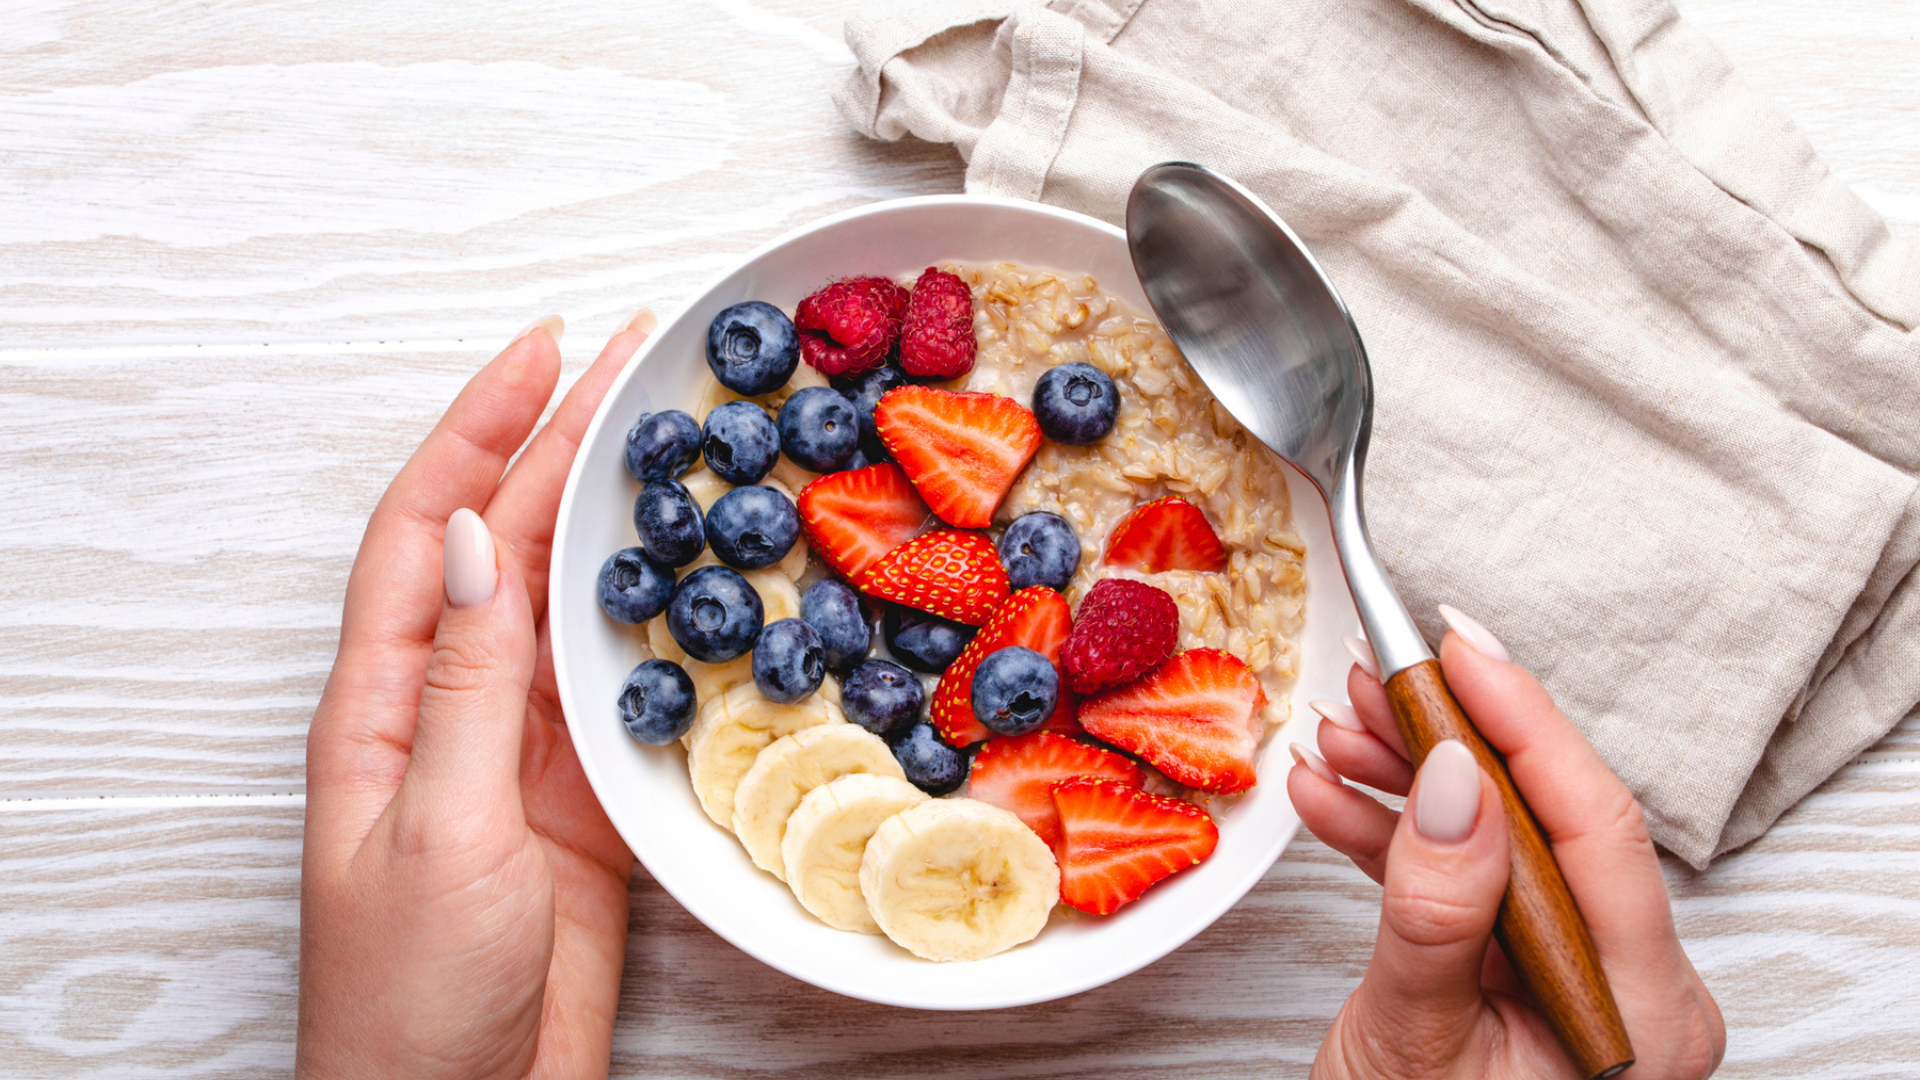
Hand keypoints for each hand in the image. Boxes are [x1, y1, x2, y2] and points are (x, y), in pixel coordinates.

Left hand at [297, 311, 654, 1079]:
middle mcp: (446, 705)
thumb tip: (484, 540)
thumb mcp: (439, 830)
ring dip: (612, 512)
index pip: (429, 527)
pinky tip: (692, 572)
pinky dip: (657, 614)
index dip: (480, 427)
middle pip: (505, 541)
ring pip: (566, 598)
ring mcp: (516, 746)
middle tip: (636, 358)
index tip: (545, 347)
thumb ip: (467, 687)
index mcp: (381, 703)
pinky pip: (618, 677)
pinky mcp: (579, 792)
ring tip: (669, 433)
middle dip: (559, 439)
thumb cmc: (415, 995)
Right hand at [1286, 610, 1725, 1078]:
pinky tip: (1334, 794)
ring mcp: (1569, 978)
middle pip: (1545, 819)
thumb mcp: (1413, 1041)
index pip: (1597, 828)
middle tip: (1381, 669)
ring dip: (1410, 777)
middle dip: (1451, 737)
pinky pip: (1461, 880)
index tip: (1460, 648)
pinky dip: (1392, 836)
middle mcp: (1624, 987)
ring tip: (1340, 724)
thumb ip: (1440, 910)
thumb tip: (1457, 776)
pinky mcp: (1514, 971)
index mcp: (1640, 1011)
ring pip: (1495, 837)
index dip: (1526, 722)